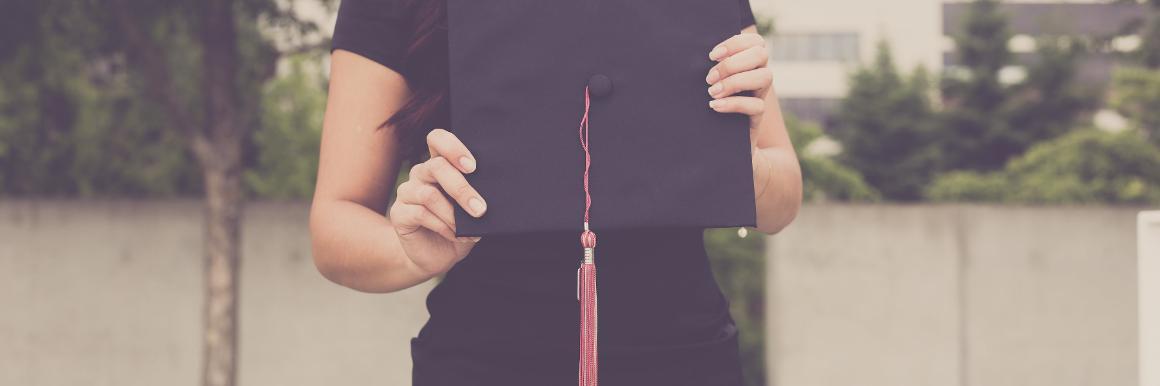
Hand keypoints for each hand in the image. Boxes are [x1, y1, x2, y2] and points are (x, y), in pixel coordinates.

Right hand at [389, 128, 485, 275]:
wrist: (437, 257)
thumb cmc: (459, 228)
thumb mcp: (472, 211)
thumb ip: (477, 196)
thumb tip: (494, 193)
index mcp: (440, 165)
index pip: (437, 139)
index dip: (453, 147)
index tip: (473, 167)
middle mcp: (421, 174)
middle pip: (437, 166)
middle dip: (462, 188)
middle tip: (480, 208)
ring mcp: (407, 192)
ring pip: (429, 194)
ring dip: (453, 214)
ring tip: (470, 228)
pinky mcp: (399, 213)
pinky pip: (421, 213)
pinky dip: (443, 226)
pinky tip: (456, 235)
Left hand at [705, 33, 775, 198]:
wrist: (717, 150)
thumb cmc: (705, 112)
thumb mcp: (707, 87)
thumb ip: (708, 71)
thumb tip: (688, 54)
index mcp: (748, 64)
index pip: (755, 42)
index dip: (736, 43)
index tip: (711, 55)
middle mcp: (757, 78)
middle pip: (762, 55)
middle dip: (733, 63)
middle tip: (709, 78)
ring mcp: (759, 97)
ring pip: (765, 77)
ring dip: (736, 81)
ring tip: (712, 92)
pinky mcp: (756, 119)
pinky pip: (756, 106)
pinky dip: (734, 103)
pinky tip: (715, 106)